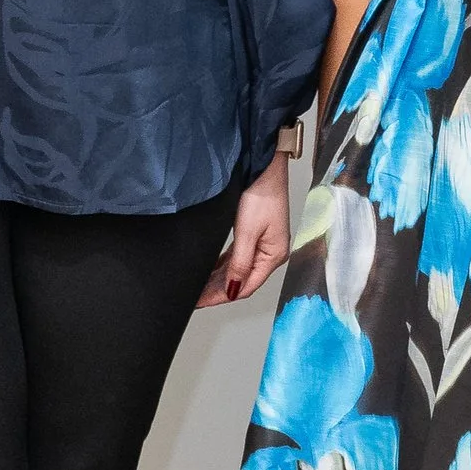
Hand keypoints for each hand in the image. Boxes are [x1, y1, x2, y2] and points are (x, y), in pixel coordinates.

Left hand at [198, 153, 292, 305]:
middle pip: (242, 280)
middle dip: (218, 290)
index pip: (246, 286)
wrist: (264, 167)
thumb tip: (232, 288)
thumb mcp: (248, 232)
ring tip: (200, 287)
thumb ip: (239, 263)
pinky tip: (211, 270)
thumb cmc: (263, 194)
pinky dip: (224, 266)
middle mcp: (270, 253)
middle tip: (197, 298)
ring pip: (238, 269)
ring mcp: (263, 243)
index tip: (203, 302)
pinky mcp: (256, 234)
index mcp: (274, 256)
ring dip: (220, 279)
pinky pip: (238, 257)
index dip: (222, 296)